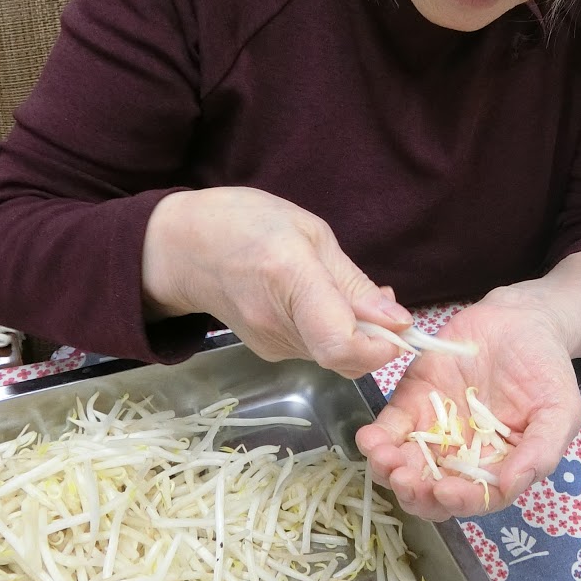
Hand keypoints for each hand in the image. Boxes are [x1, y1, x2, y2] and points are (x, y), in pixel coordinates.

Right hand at [142, 187, 409, 377]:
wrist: (180, 249)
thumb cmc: (247, 223)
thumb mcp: (309, 231)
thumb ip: (354, 282)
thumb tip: (400, 321)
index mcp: (289, 276)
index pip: (340, 344)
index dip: (380, 348)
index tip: (400, 329)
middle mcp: (277, 321)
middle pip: (345, 356)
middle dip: (376, 338)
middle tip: (380, 303)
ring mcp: (268, 344)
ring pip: (335, 356)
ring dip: (354, 333)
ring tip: (340, 291)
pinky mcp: (267, 352)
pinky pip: (316, 350)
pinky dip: (332, 332)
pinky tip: (318, 302)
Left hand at [356, 290, 580, 519]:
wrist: (522, 320)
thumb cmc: (546, 369)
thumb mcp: (560, 410)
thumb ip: (541, 450)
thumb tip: (513, 484)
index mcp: (498, 467)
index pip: (475, 498)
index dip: (459, 501)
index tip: (445, 492)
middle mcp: (462, 458)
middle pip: (431, 492)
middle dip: (414, 493)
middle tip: (404, 480)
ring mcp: (435, 432)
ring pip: (404, 466)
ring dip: (389, 470)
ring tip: (383, 457)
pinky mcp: (412, 404)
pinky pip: (390, 429)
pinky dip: (376, 439)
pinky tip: (370, 438)